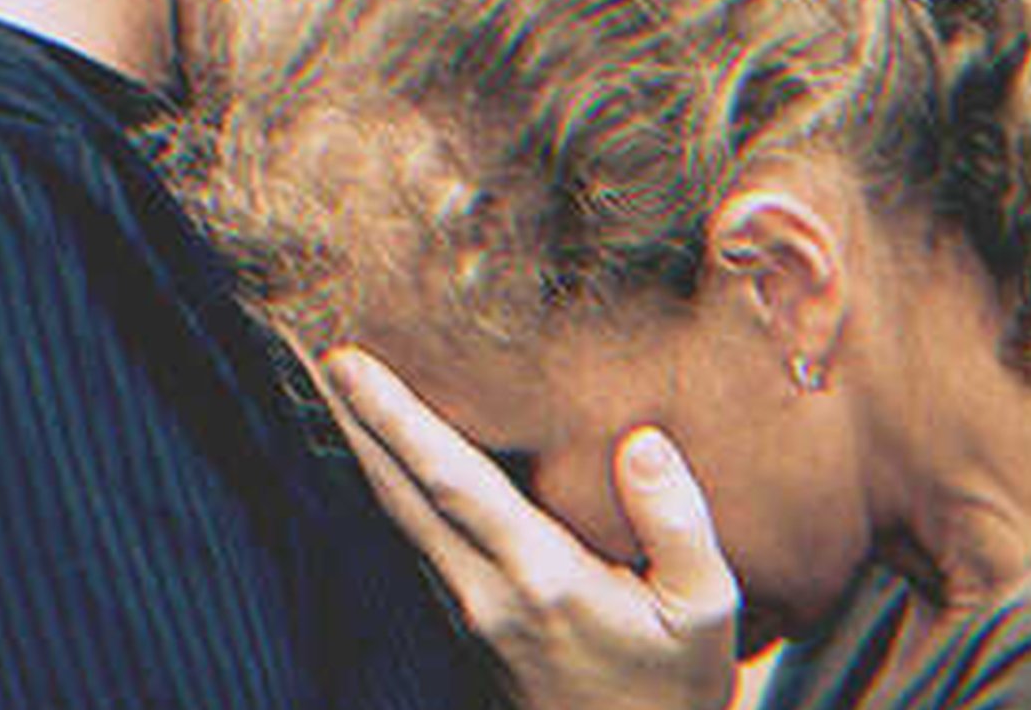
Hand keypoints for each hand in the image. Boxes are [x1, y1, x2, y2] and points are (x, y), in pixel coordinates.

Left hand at [321, 348, 740, 709]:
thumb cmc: (675, 691)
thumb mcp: (706, 609)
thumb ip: (676, 522)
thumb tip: (641, 441)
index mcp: (542, 579)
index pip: (450, 481)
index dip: (394, 417)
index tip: (350, 363)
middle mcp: (488, 594)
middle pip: (401, 494)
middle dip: (357, 421)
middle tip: (324, 354)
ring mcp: (472, 615)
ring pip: (403, 520)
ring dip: (370, 453)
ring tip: (349, 392)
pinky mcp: (473, 627)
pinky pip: (422, 542)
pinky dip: (399, 490)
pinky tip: (399, 463)